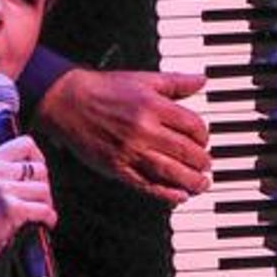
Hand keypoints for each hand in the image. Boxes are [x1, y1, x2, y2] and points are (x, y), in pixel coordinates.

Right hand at [0, 135, 56, 265]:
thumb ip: (4, 168)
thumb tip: (38, 164)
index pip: (26, 143)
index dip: (38, 158)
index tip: (37, 175)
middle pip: (40, 169)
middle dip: (43, 186)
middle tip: (38, 200)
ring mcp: (2, 190)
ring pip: (44, 190)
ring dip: (46, 204)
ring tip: (38, 213)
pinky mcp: (11, 210)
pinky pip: (44, 209)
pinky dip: (49, 218)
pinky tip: (45, 223)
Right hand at [35, 68, 211, 203]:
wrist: (69, 102)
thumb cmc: (105, 89)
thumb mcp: (144, 79)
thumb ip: (175, 82)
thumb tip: (202, 80)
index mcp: (153, 105)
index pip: (192, 125)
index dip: (203, 135)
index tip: (203, 140)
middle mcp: (144, 129)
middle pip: (185, 151)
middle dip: (202, 162)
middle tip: (207, 166)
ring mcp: (130, 151)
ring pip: (170, 172)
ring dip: (191, 181)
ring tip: (201, 184)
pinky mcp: (117, 168)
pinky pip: (147, 185)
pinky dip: (166, 194)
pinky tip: (179, 196)